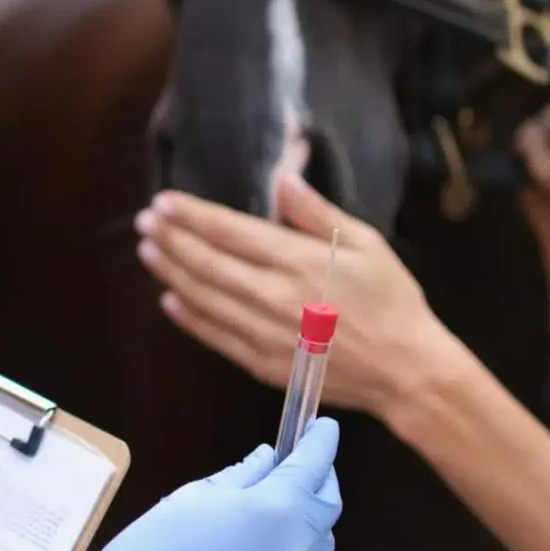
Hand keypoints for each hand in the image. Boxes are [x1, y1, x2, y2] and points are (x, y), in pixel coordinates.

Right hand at [56, 418, 341, 550]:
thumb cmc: (158, 547)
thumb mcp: (197, 496)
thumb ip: (243, 475)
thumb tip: (269, 460)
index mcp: (278, 507)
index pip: (315, 463)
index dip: (322, 440)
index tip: (323, 428)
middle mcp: (300, 548)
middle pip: (329, 508)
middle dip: (321, 483)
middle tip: (304, 472)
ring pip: (318, 550)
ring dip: (305, 529)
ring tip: (273, 524)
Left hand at [135, 175, 446, 415]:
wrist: (405, 371)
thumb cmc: (392, 301)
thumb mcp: (367, 244)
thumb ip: (317, 213)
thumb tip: (281, 179)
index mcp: (299, 261)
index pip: (231, 232)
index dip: (193, 216)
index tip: (164, 201)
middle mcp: (274, 296)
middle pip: (208, 264)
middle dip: (171, 239)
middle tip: (144, 221)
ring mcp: (265, 334)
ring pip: (204, 299)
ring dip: (171, 274)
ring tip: (149, 251)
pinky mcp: (263, 364)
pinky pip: (216, 337)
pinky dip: (189, 318)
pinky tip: (170, 301)